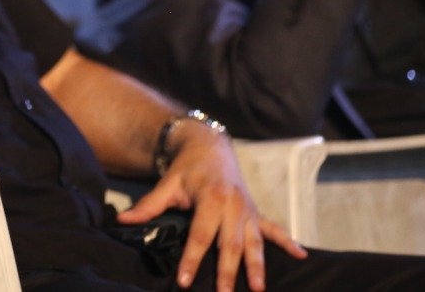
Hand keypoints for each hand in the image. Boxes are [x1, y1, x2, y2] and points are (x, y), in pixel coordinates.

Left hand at [117, 125, 305, 291]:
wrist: (210, 145)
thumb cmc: (187, 168)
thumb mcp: (167, 183)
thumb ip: (148, 205)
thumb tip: (122, 220)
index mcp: (211, 198)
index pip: (200, 234)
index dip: (191, 258)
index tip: (184, 280)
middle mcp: (234, 205)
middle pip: (230, 244)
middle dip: (227, 272)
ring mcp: (248, 210)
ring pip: (254, 243)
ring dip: (257, 267)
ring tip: (258, 290)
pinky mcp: (256, 212)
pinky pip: (274, 229)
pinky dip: (288, 241)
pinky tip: (302, 254)